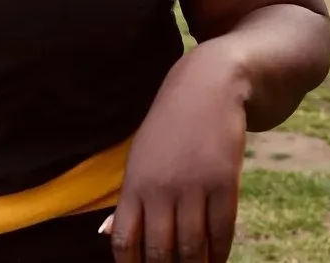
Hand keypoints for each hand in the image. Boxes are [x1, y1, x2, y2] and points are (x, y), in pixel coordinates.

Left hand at [107, 44, 246, 261]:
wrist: (208, 85)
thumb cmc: (170, 125)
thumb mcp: (140, 155)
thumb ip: (127, 198)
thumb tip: (105, 235)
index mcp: (134, 182)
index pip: (124, 241)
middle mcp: (161, 187)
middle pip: (159, 251)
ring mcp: (193, 185)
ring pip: (192, 247)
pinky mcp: (225, 181)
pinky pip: (222, 231)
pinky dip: (220, 252)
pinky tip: (217, 259)